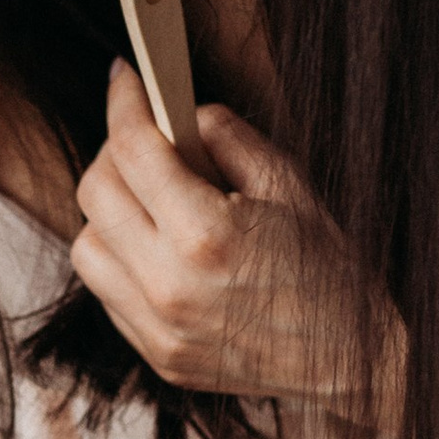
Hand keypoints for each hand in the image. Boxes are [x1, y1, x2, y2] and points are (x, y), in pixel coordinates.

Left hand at [70, 61, 401, 422]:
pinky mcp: (157, 354)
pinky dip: (121, 259)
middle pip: (94, 193)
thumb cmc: (329, 267)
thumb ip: (226, 137)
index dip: (125, 102)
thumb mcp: (288, 183)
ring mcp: (157, 328)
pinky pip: (107, 292)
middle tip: (147, 140)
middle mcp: (168, 286)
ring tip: (153, 202)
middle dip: (114, 152)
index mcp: (205, 234)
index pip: (132, 149)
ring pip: (87, 246)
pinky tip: (161, 249)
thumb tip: (180, 113)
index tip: (127, 80)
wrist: (351, 358)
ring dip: (109, 212)